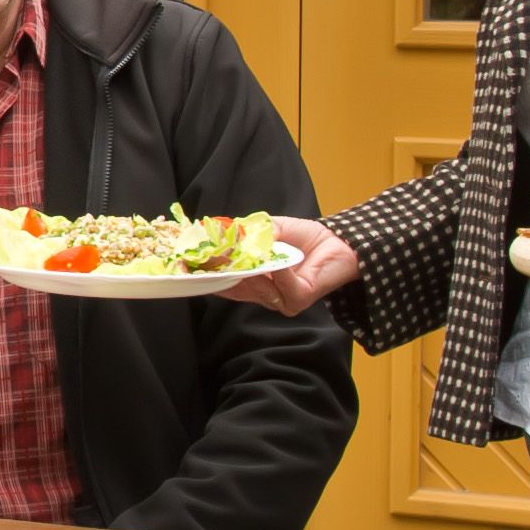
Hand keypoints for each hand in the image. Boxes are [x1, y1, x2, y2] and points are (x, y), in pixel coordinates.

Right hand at [219, 215, 358, 315]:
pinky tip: (282, 261)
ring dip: (252, 268)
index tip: (189, 263)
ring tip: (248, 252)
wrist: (340, 244)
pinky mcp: (296, 300)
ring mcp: (279, 300)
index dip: (208, 273)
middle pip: (235, 287)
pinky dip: (280, 272)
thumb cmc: (306, 237)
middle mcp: (264, 293)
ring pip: (255, 288)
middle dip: (220, 272)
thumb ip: (250, 233)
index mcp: (255, 279)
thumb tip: (228, 234)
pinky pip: (281, 287)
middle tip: (207, 258)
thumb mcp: (272, 229)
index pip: (226, 280)